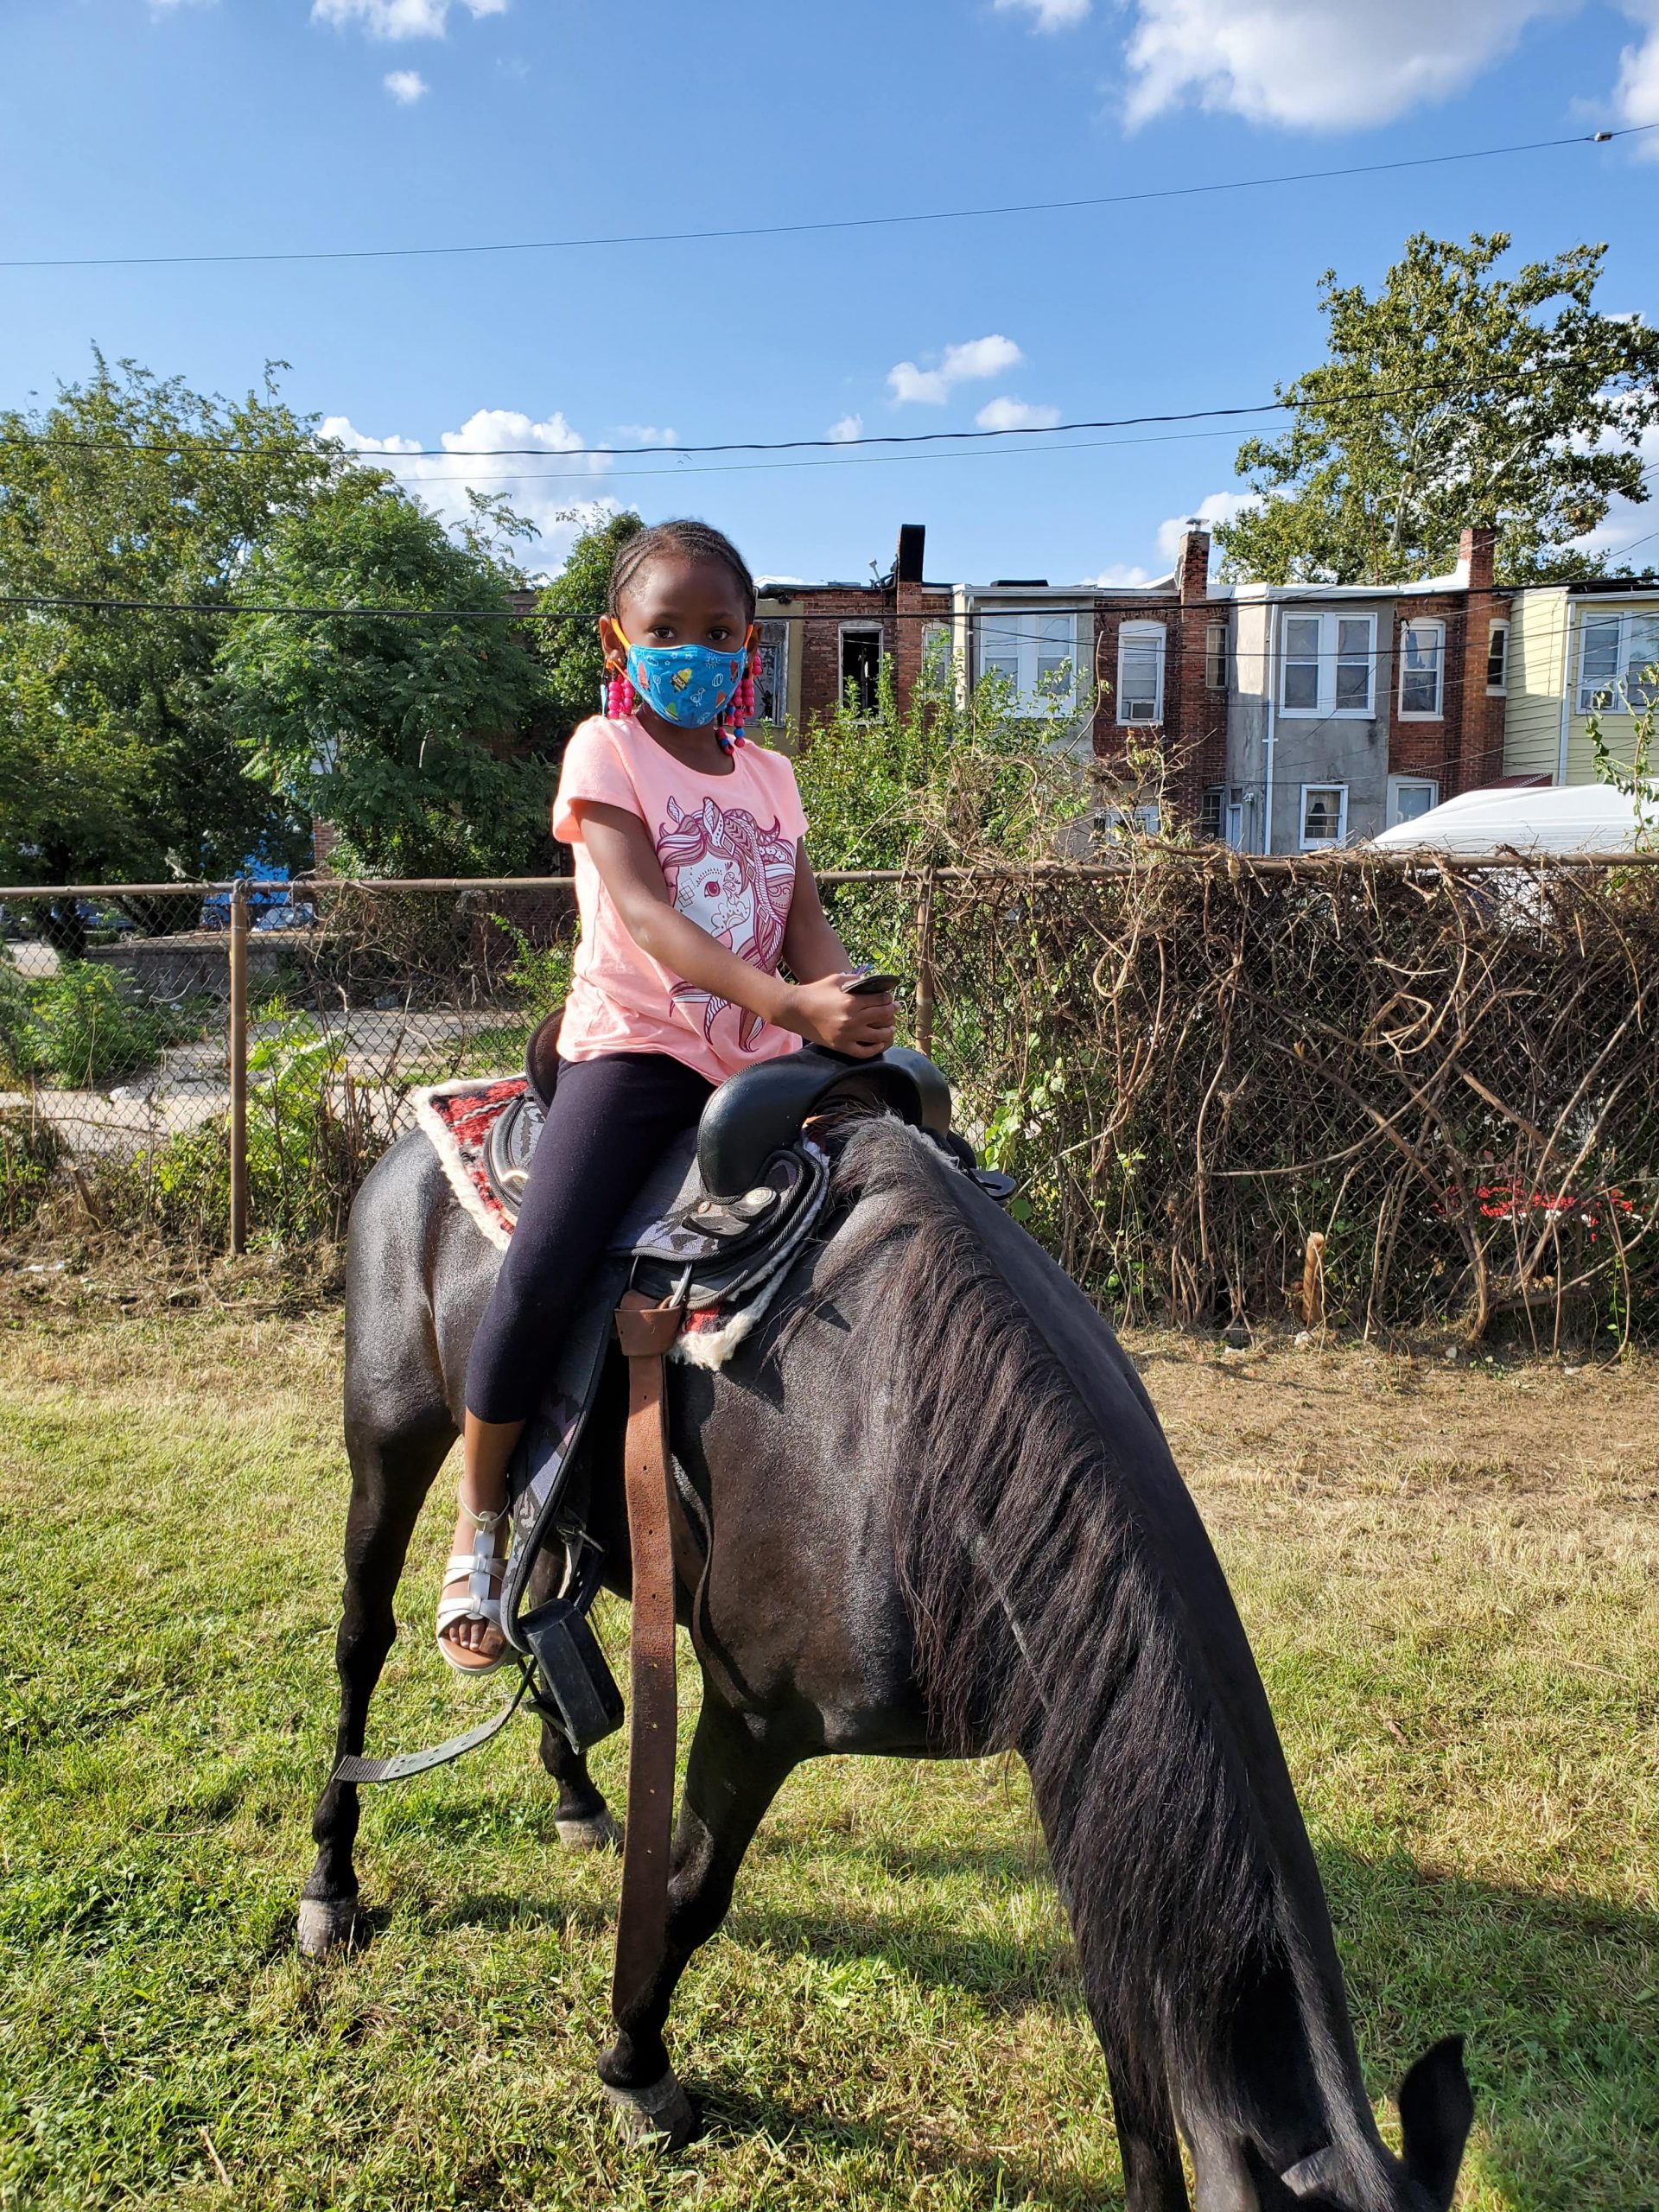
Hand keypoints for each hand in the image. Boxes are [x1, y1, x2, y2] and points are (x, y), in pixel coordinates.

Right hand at [781, 974, 895, 1057]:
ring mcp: (847, 1035)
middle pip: (882, 1016)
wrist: (795, 1010)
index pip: (881, 1001)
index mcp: (851, 1002)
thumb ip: (856, 980)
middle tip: (895, 1009)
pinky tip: (878, 1043)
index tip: (890, 998)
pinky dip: (875, 1048)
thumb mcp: (836, 980)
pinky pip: (864, 1052)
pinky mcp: (841, 1046)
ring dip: (888, 1030)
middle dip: (892, 1011)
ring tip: (890, 1026)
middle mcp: (851, 1020)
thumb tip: (873, 983)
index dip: (889, 999)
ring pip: (878, 1036)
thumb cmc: (815, 992)